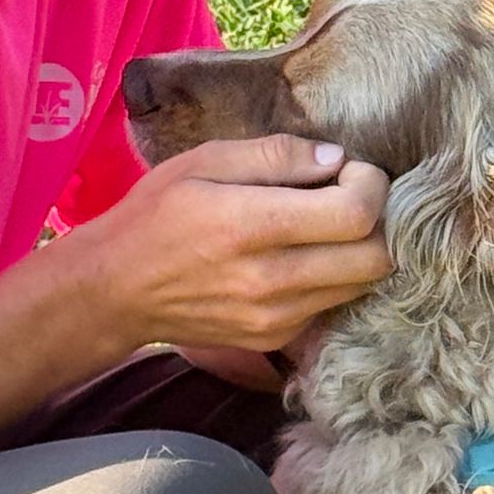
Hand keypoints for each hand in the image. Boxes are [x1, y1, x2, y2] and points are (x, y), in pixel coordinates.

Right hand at [74, 136, 392, 357]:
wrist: (114, 290)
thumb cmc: (155, 214)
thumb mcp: (203, 161)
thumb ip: (274, 155)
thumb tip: (336, 158)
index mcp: (251, 226)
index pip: (355, 214)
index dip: (372, 185)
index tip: (352, 169)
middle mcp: (271, 280)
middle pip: (375, 259)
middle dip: (380, 220)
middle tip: (353, 196)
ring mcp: (275, 317)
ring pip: (361, 285)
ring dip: (361, 249)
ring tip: (329, 223)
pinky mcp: (275, 338)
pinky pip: (332, 305)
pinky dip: (336, 277)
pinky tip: (305, 254)